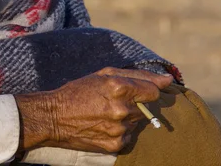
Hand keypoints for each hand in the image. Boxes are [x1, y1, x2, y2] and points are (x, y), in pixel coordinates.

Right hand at [14, 67, 172, 153]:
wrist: (53, 117)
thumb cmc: (77, 91)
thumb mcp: (102, 75)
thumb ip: (136, 75)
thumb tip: (167, 80)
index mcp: (119, 87)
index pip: (153, 91)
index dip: (148, 90)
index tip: (144, 91)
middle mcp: (122, 109)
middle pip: (145, 108)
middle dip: (133, 104)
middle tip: (112, 103)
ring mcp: (119, 129)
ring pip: (136, 123)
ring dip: (126, 118)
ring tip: (104, 114)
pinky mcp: (115, 144)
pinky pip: (128, 136)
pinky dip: (119, 131)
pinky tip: (102, 126)